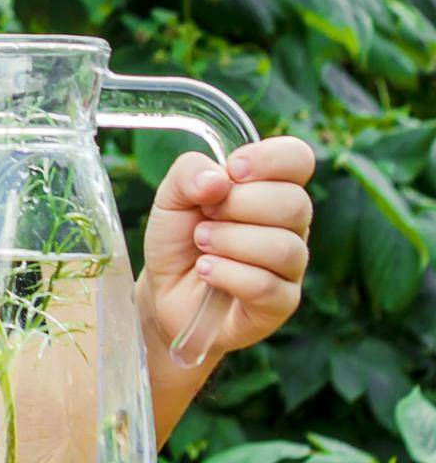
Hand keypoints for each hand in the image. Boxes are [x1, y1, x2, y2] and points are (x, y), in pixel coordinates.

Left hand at [140, 136, 315, 358]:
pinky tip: (206, 270)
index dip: (269, 158)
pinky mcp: (281, 303)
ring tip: (202, 244)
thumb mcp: (170, 197)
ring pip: (284, 247)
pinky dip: (227, 273)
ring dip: (230, 241)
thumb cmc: (178, 239)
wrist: (165, 291)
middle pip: (295, 203)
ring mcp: (290, 267)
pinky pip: (267, 285)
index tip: (232, 170)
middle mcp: (290, 226)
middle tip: (205, 215)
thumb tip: (219, 178)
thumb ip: (189, 173)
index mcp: (271, 188)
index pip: (298, 158)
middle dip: (239, 205)